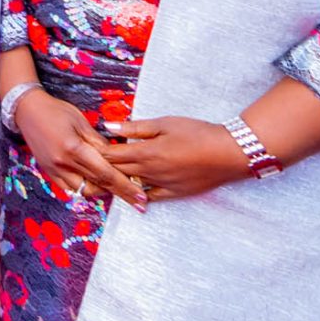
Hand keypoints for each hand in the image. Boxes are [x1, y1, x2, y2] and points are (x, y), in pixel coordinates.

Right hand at [14, 87, 146, 207]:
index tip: (140, 194)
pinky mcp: (49, 172)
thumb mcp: (82, 122)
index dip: (125, 185)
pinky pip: (69, 188)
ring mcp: (54, 169)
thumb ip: (99, 142)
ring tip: (117, 190)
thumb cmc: (55, 111)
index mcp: (73, 148)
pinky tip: (95, 186)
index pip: (105, 172)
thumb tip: (118, 156)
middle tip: (138, 201)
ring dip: (102, 192)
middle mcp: (63, 163)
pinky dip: (84, 188)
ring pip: (84, 190)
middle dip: (120, 193)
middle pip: (98, 185)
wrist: (27, 110)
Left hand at [98, 116, 250, 202]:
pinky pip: (151, 197)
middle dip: (103, 166)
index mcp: (145, 153)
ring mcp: (162, 185)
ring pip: (131, 185)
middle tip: (92, 161)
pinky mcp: (175, 193)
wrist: (230, 153)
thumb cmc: (198, 133)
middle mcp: (150, 172)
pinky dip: (139, 194)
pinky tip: (132, 191)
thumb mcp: (165, 123)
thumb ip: (135, 128)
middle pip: (117, 171)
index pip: (111, 155)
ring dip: (118, 180)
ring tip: (108, 174)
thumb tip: (108, 126)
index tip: (89, 146)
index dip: (98, 151)